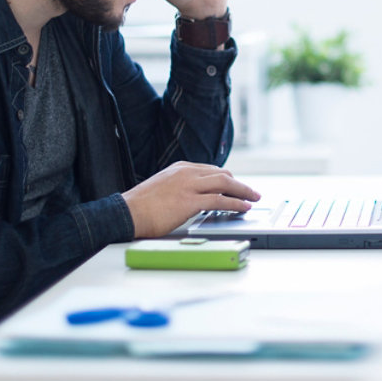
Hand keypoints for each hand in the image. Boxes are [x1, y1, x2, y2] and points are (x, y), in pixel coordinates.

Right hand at [123, 161, 260, 238]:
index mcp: (180, 168)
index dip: (228, 179)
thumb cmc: (141, 205)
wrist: (127, 213)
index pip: (212, 170)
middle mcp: (187, 173)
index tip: (237, 186)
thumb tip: (194, 197)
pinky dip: (235, 203)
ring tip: (254, 198)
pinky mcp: (189, 201)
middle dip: (240, 183)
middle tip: (252, 192)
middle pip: (223, 174)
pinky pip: (220, 200)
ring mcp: (189, 185)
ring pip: (225, 184)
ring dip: (243, 191)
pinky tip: (243, 207)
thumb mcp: (163, 187)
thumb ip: (180, 187)